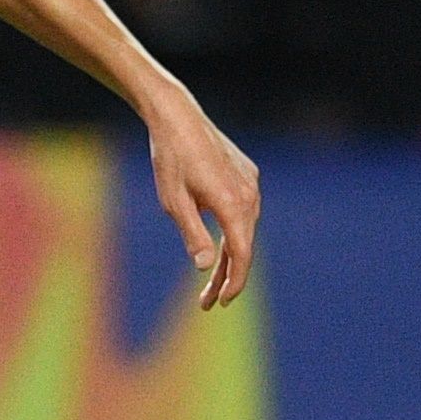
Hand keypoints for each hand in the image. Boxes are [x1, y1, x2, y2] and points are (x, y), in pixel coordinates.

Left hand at [143, 98, 261, 311]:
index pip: (241, 254)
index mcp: (233, 204)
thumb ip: (192, 234)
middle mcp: (249, 194)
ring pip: (244, 230)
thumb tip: (205, 267)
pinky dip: (232, 232)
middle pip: (243, 245)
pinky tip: (217, 245)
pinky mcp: (246, 175)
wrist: (177, 117)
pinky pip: (243, 212)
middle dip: (227, 276)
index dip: (233, 281)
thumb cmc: (170, 159)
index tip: (221, 302)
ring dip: (229, 256)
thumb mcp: (174, 201)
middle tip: (208, 302)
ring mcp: (250, 184)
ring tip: (210, 281)